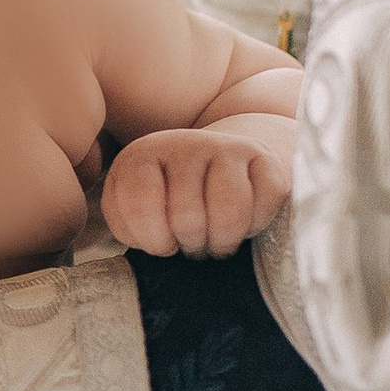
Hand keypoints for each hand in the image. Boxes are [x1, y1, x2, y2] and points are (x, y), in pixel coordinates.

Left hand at [101, 125, 288, 259]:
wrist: (220, 163)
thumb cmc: (169, 200)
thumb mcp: (132, 209)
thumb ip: (126, 225)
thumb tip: (147, 245)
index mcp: (141, 157)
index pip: (138, 202)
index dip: (154, 240)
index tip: (164, 245)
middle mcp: (184, 145)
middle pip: (187, 216)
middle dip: (191, 245)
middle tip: (194, 245)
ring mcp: (226, 148)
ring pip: (228, 211)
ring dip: (223, 241)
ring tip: (216, 242)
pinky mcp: (263, 159)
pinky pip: (264, 205)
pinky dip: (256, 226)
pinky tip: (244, 223)